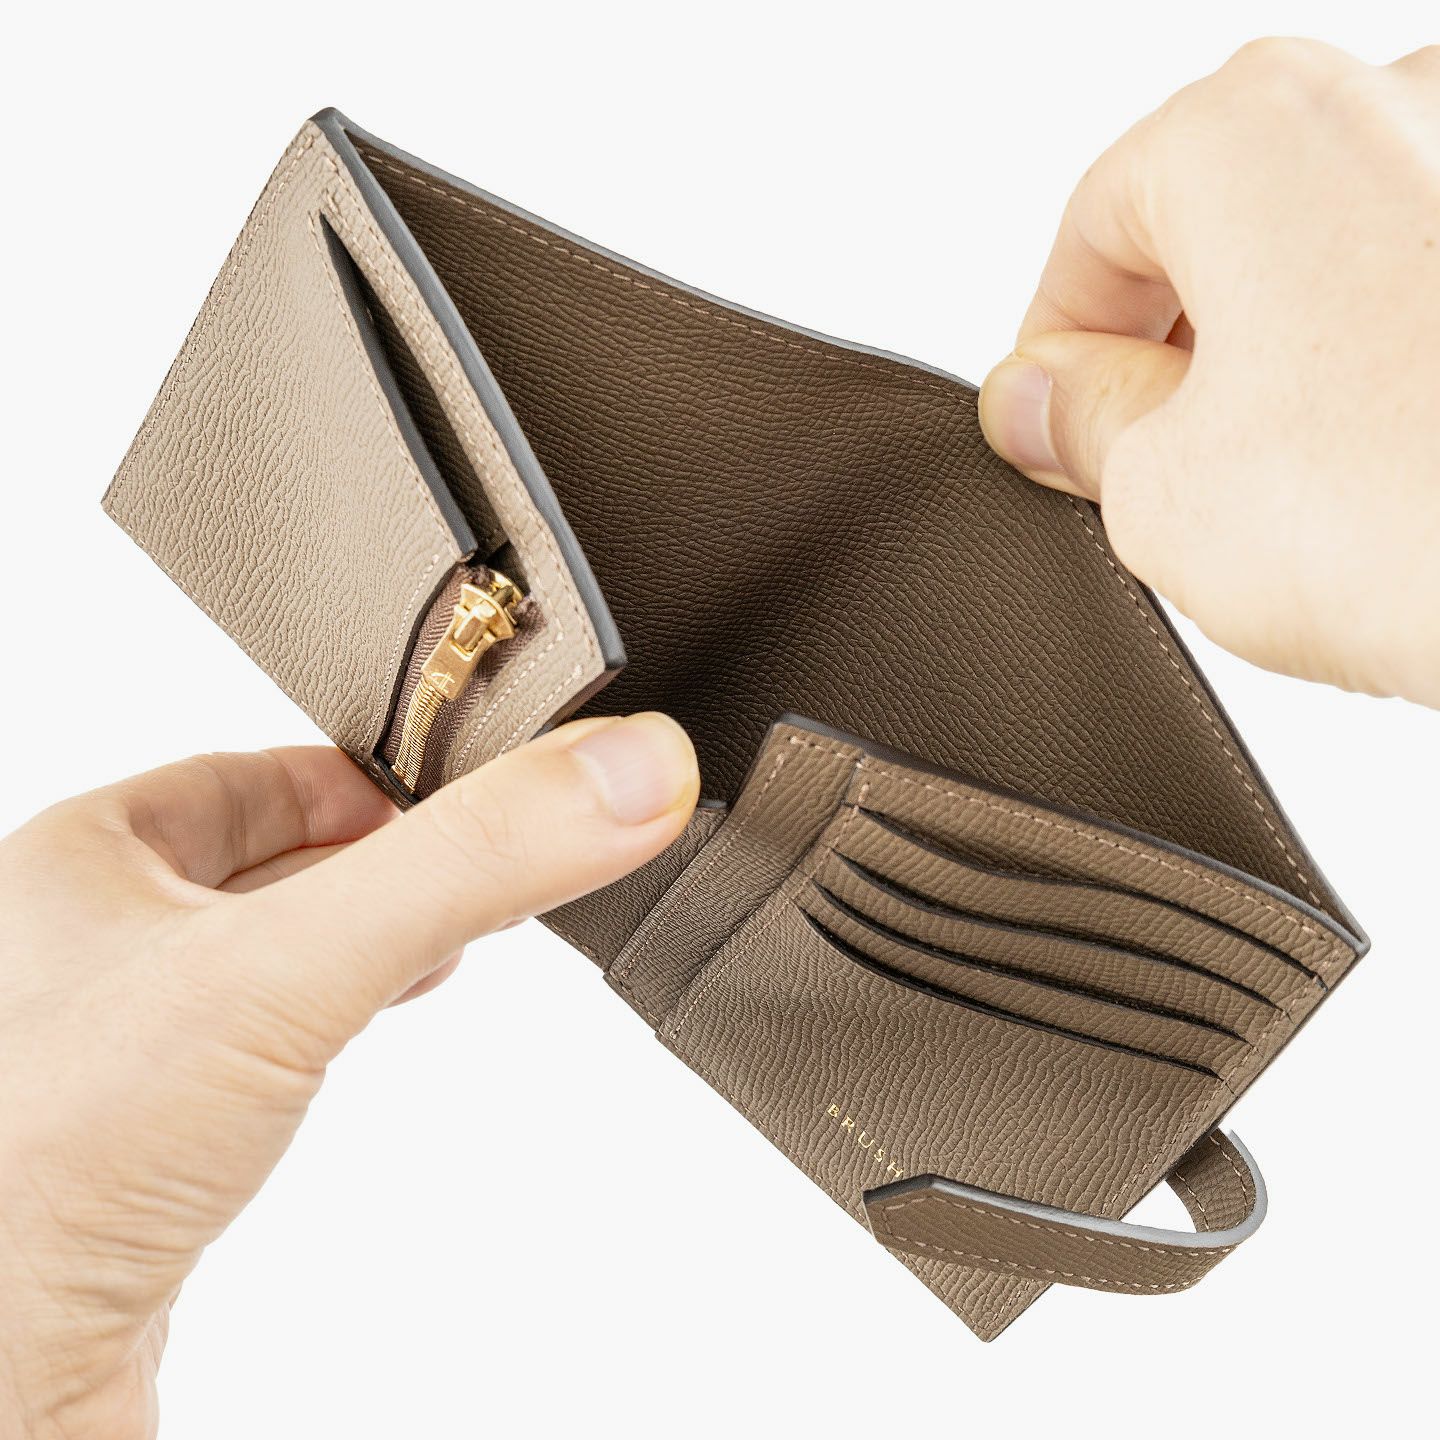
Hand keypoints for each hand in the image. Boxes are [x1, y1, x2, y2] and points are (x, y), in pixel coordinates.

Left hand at [0, 715, 697, 1438]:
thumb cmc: (50, 1164)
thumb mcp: (292, 963)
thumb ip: (469, 863)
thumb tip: (628, 772)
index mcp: (81, 862)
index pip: (248, 775)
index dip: (363, 777)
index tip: (457, 795)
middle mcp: (79, 949)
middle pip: (265, 868)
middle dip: (378, 868)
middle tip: (473, 873)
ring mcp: (105, 1055)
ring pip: (257, 963)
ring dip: (352, 950)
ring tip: (434, 952)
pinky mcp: (131, 1153)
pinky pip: (241, 1054)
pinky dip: (314, 1033)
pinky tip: (347, 1052)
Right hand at [978, 39, 1439, 707]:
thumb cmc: (1415, 516)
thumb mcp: (1157, 489)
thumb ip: (1076, 422)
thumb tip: (1044, 400)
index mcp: (1253, 130)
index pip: (1093, 227)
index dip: (1053, 345)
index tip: (1050, 423)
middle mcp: (1395, 105)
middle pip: (1215, 227)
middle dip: (1163, 350)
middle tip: (1142, 467)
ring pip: (1328, 256)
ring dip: (1274, 359)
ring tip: (1273, 486)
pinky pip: (1419, 291)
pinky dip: (1380, 364)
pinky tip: (1377, 468)